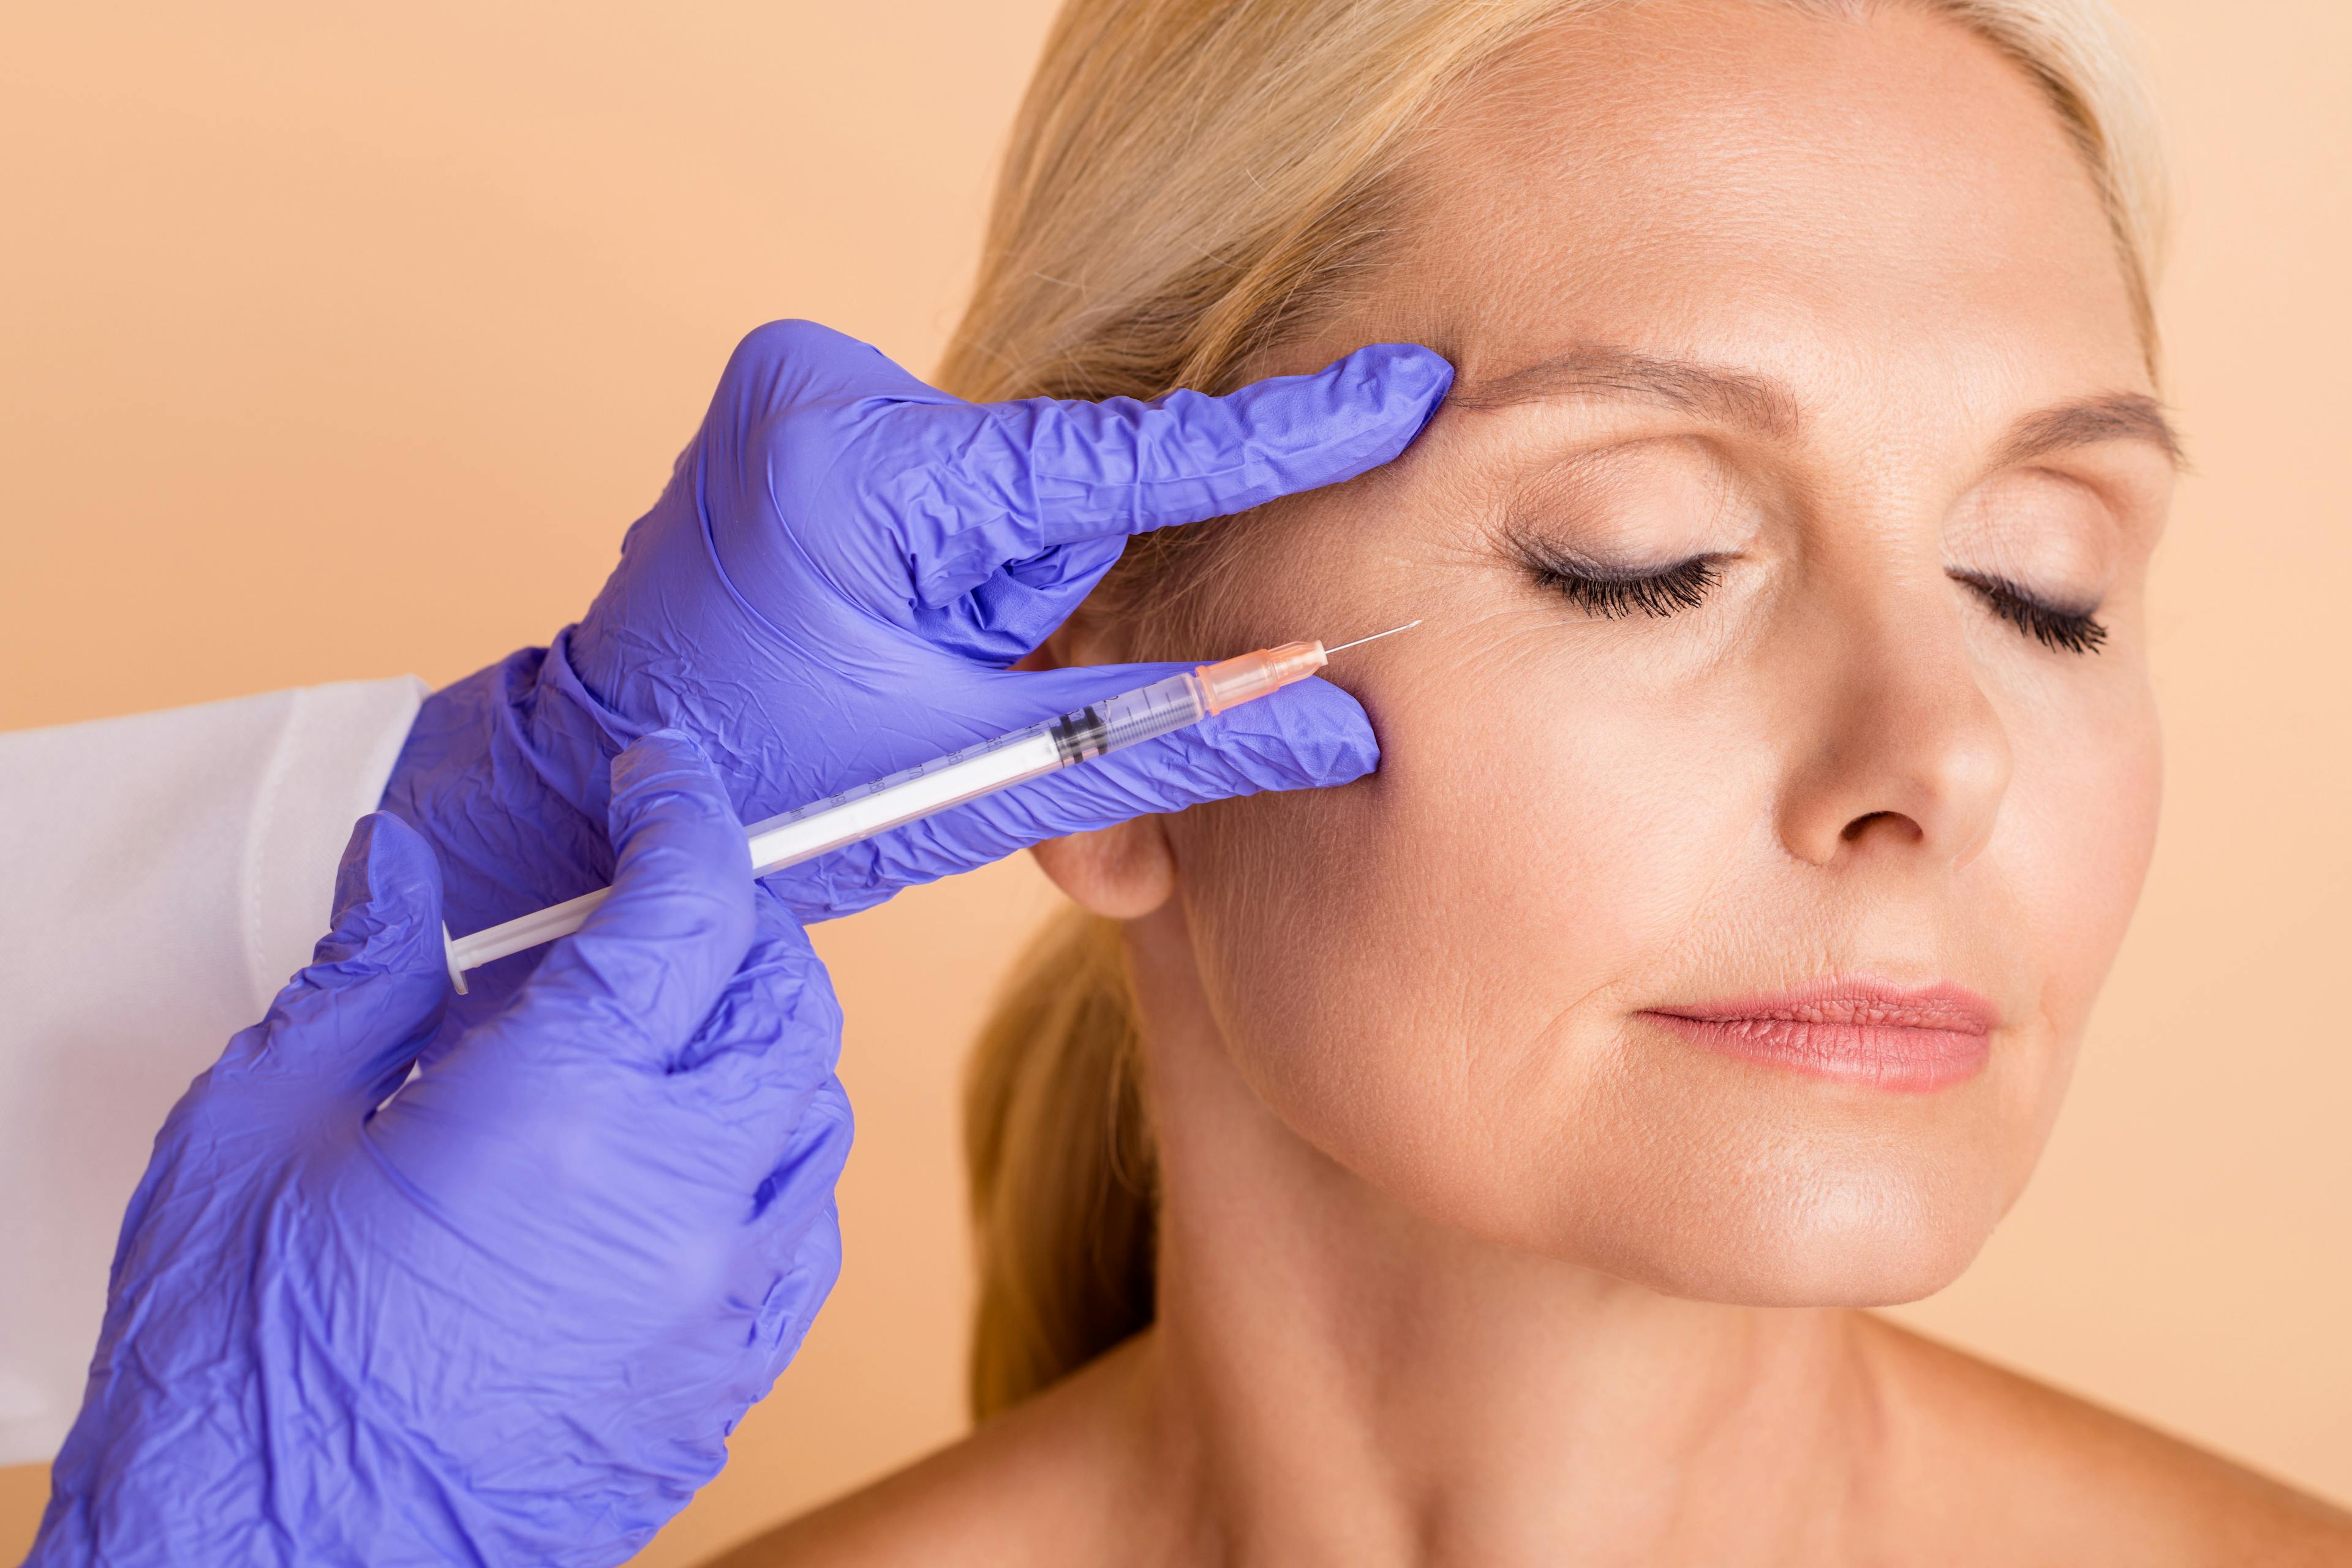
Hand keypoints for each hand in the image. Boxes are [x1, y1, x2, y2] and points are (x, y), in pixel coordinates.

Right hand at [30, 733, 848, 1567]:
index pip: (692, 906)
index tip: (663, 779)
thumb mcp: (264, 1130)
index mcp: (566, 1109)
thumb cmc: (246, 1370)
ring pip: (813, 1114)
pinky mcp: (721, 1385)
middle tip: (644, 910)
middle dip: (731, 926)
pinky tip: (675, 1166)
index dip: (686, 814)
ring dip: (754, 1047)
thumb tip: (400, 870)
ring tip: (647, 1039)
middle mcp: (681, 1201)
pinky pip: (800, 1236)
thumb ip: (365, 973)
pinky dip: (764, 1166)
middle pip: (785, 1001)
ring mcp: (719, 1304)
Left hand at [385, 321, 1449, 1007]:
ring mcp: (805, 394)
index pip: (1127, 460)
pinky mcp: (801, 413)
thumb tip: (1338, 722)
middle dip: (1082, 609)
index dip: (1278, 444)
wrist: (592, 784)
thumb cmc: (766, 797)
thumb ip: (1165, 739)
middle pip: (1065, 493)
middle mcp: (828, 395)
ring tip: (933, 697)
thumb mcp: (976, 778)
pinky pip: (959, 490)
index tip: (1403, 389)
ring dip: (1021, 604)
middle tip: (1013, 702)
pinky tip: (914, 651)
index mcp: (864, 474)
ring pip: (1014, 499)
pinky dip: (976, 577)